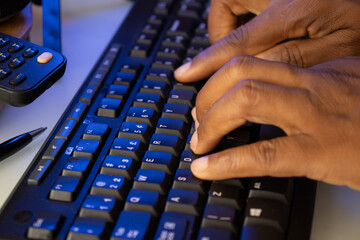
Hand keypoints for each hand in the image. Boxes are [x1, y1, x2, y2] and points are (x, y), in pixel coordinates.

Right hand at [175, 0, 359, 81]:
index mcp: (294, 9)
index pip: (237, 40)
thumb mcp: (341, 47)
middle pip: (228, 0)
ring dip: (231, 19)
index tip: (184, 74)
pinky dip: (249, 13)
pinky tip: (263, 31)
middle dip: (217, 29)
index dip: (207, 61)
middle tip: (219, 55)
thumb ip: (296, 59)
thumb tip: (252, 72)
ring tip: (239, 44)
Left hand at [190, 56, 359, 190]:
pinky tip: (207, 168)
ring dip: (211, 123)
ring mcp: (316, 117)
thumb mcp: (341, 86)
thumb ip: (304, 86)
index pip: (250, 59)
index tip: (202, 93)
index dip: (216, 75)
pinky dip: (227, 162)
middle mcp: (312, 85)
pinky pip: (263, 153)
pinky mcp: (322, 153)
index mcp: (315, 69)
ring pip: (246, 101)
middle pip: (240, 74)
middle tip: (199, 120)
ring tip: (200, 142)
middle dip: (207, 97)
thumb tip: (263, 92)